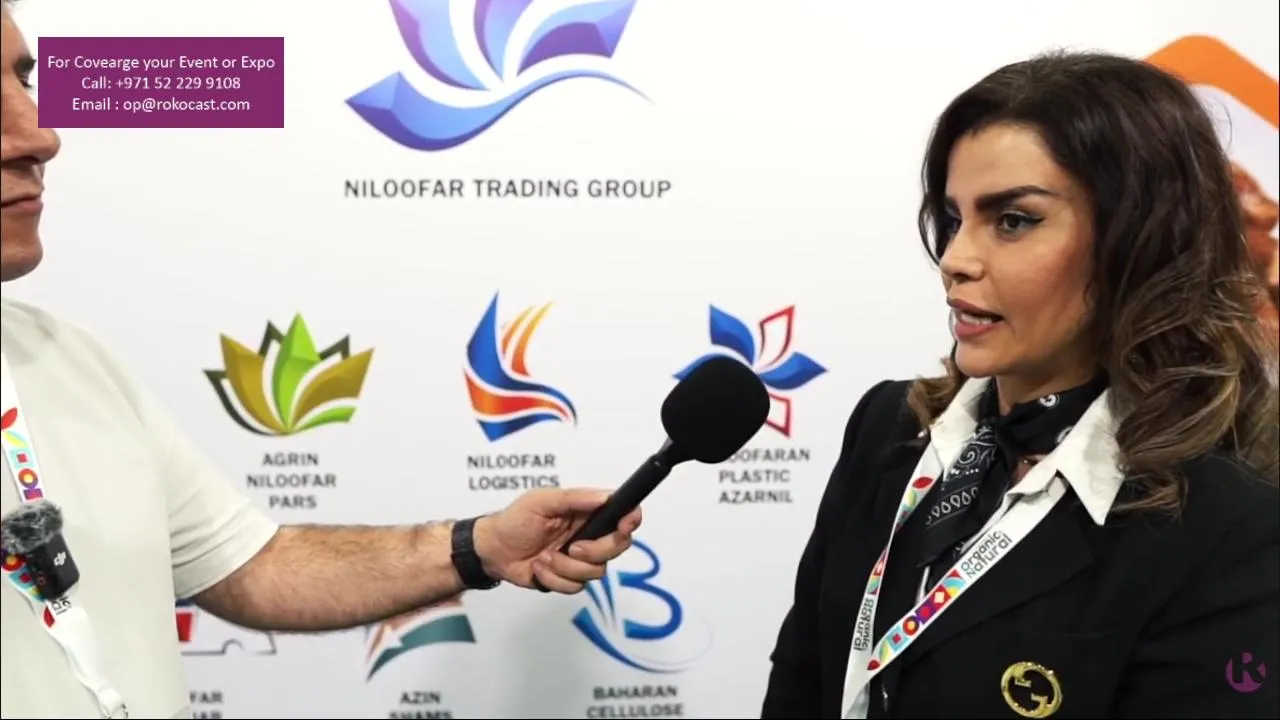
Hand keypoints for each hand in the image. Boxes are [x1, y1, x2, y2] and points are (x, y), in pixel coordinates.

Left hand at [472, 487, 641, 593]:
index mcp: (586, 512)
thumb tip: (605, 496)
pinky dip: (553, 578)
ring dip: (566, 566)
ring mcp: (579, 558)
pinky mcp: (567, 578)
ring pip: (596, 571)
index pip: (622, 514)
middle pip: (617, 547)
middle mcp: (588, 534)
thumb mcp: (542, 501)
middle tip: (573, 546)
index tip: (625, 524)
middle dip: (595, 551)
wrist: (493, 550)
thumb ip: (575, 499)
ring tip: (544, 556)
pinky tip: (538, 567)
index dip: (630, 519)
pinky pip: (575, 586)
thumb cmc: (515, 520)